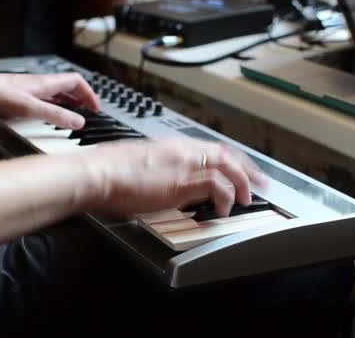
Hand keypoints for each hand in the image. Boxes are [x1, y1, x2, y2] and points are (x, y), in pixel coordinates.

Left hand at [0, 72, 99, 129]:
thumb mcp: (27, 108)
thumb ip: (54, 115)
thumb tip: (79, 122)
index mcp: (44, 83)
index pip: (76, 81)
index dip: (89, 94)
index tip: (97, 109)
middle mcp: (37, 84)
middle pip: (67, 87)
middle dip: (81, 99)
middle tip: (89, 114)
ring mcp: (27, 91)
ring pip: (55, 94)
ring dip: (68, 103)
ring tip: (74, 116)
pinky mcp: (16, 98)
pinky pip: (42, 101)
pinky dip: (52, 108)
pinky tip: (46, 118)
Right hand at [84, 137, 267, 216]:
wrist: (96, 172)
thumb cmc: (106, 171)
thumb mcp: (136, 164)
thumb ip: (155, 169)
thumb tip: (158, 181)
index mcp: (169, 145)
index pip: (209, 147)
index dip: (229, 157)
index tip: (238, 166)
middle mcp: (180, 150)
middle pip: (225, 152)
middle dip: (246, 167)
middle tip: (259, 180)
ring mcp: (182, 165)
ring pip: (227, 165)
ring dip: (242, 181)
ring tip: (249, 196)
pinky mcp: (180, 182)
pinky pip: (217, 186)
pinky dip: (226, 197)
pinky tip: (225, 208)